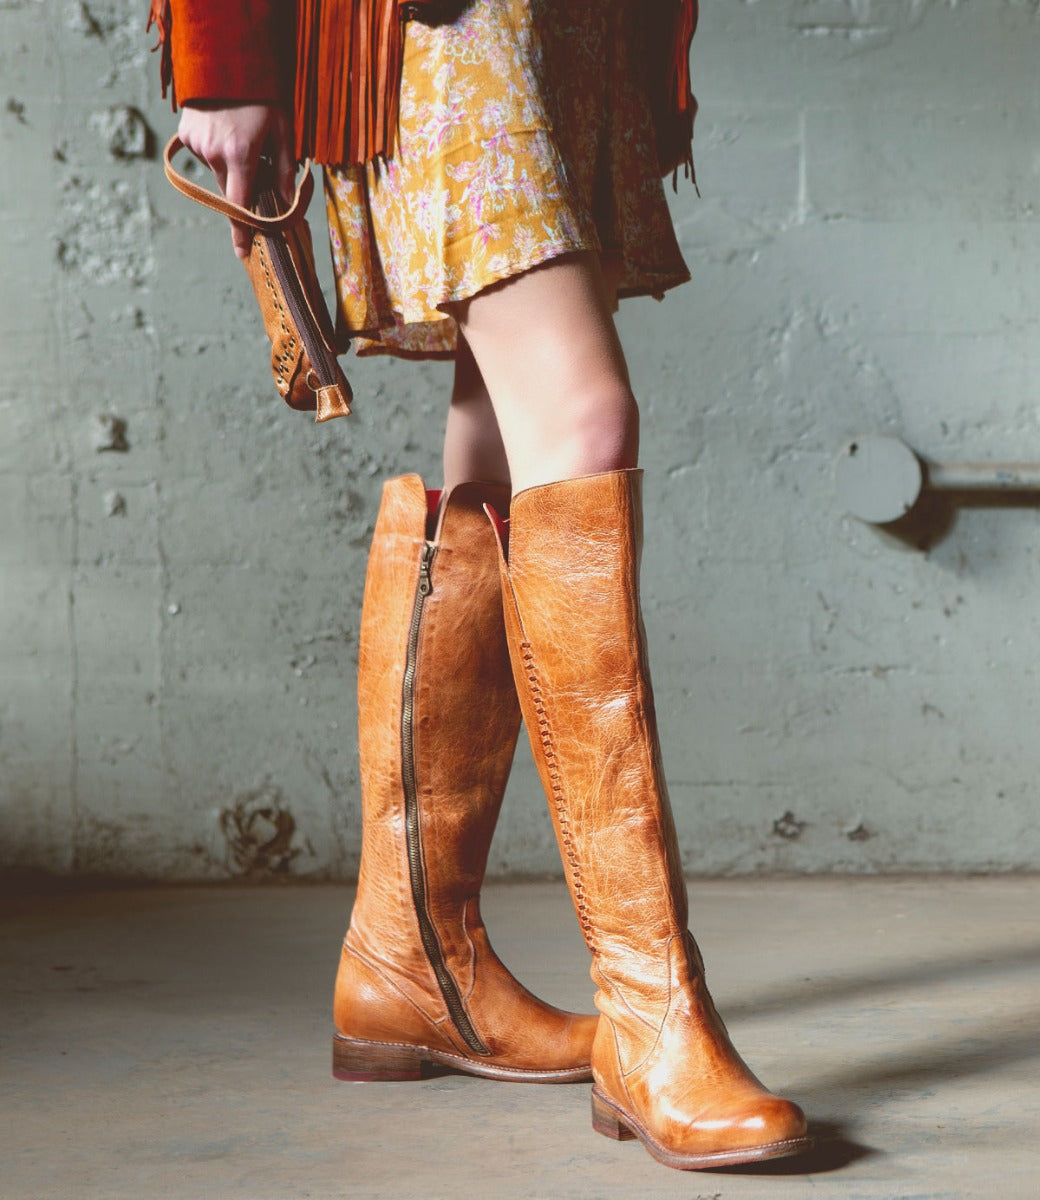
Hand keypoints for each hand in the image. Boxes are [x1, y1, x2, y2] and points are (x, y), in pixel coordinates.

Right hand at [178, 102, 294, 258]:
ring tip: (238, 134)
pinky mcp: (185, 133)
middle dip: (243, 184)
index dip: (243, 232)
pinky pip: (204, 154)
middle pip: (230, 188)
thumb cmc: (261, 94)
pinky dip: (215, 149)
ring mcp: (197, 143)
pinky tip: (223, 128)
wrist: (224, 57)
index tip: (244, 254)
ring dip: (229, 164)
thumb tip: (287, 202)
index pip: (240, 205)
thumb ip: (284, 169)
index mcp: (241, 154)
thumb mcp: (282, 129)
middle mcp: (214, 153)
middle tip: (256, 158)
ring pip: (217, 171)